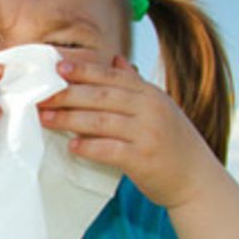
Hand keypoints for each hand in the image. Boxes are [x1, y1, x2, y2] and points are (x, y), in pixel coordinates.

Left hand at [38, 55, 217, 209]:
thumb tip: (117, 59)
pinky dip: (89, 147)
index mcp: (151, 94)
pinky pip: (109, 150)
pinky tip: (72, 146)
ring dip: (70, 119)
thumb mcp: (160, 108)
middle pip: (101, 97)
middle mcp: (150, 110)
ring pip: (101, 122)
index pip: (112, 77)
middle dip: (68, 94)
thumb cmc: (173, 144)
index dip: (84, 71)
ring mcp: (147, 134)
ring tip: (46, 118)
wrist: (196, 179)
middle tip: (42, 95)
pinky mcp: (142, 160)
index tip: (58, 68)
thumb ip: (136, 85)